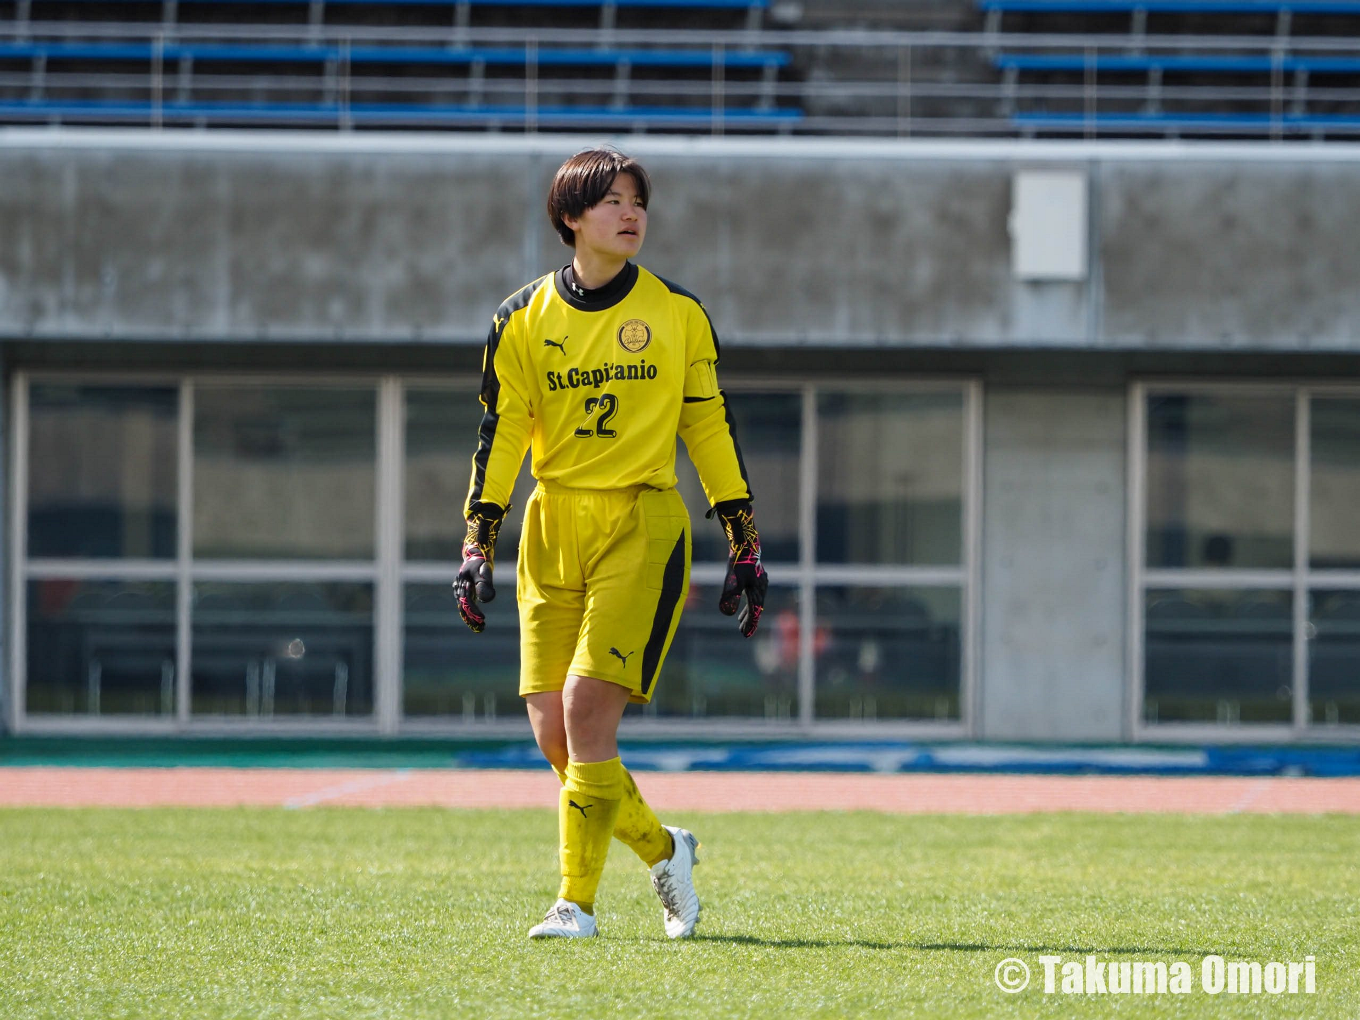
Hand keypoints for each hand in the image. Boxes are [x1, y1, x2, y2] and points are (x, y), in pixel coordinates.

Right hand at [455, 502, 506, 632]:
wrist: (476, 552)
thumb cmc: (482, 560)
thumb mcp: (485, 570)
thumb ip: (485, 584)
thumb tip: (485, 600)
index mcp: (463, 583)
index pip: (467, 602)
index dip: (474, 612)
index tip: (483, 619)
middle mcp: (459, 586)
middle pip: (463, 606)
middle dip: (471, 618)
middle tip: (480, 628)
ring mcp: (460, 587)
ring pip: (463, 605)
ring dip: (470, 616)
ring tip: (479, 626)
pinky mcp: (464, 588)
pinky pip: (465, 602)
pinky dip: (469, 610)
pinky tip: (475, 619)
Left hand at [711, 499, 768, 637]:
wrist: (745, 543)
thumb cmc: (739, 562)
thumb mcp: (732, 580)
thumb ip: (730, 596)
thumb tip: (725, 613)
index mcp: (757, 591)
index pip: (754, 612)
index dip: (750, 624)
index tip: (745, 635)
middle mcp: (761, 588)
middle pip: (756, 609)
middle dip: (749, 621)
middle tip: (743, 632)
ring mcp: (760, 582)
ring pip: (755, 601)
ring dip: (749, 612)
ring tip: (740, 622)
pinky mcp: (755, 577)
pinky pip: (753, 594)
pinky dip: (748, 602)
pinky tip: (742, 603)